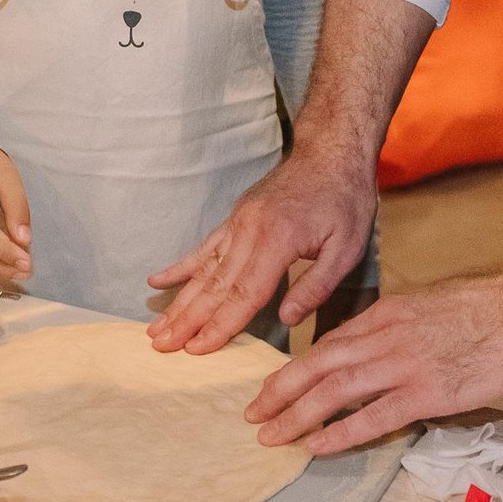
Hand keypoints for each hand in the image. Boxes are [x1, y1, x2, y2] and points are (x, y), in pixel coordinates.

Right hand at [146, 141, 374, 354]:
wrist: (330, 151)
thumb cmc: (345, 200)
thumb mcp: (347, 247)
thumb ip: (317, 286)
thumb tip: (287, 319)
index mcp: (277, 241)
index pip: (243, 294)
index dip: (219, 325)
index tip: (196, 349)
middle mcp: (248, 231)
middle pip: (213, 285)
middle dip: (186, 319)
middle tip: (160, 346)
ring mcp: (237, 223)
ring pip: (203, 269)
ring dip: (179, 301)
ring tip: (155, 327)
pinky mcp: (235, 218)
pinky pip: (204, 247)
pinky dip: (180, 266)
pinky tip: (157, 279)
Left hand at [241, 271, 502, 452]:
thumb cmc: (482, 309)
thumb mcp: (424, 304)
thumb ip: (395, 327)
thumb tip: (375, 346)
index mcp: (382, 315)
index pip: (327, 345)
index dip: (297, 368)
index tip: (276, 385)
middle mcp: (382, 339)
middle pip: (316, 366)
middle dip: (279, 390)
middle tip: (252, 412)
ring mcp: (400, 366)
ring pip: (332, 392)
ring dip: (295, 415)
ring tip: (270, 434)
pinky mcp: (424, 394)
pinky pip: (371, 417)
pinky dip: (339, 432)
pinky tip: (315, 445)